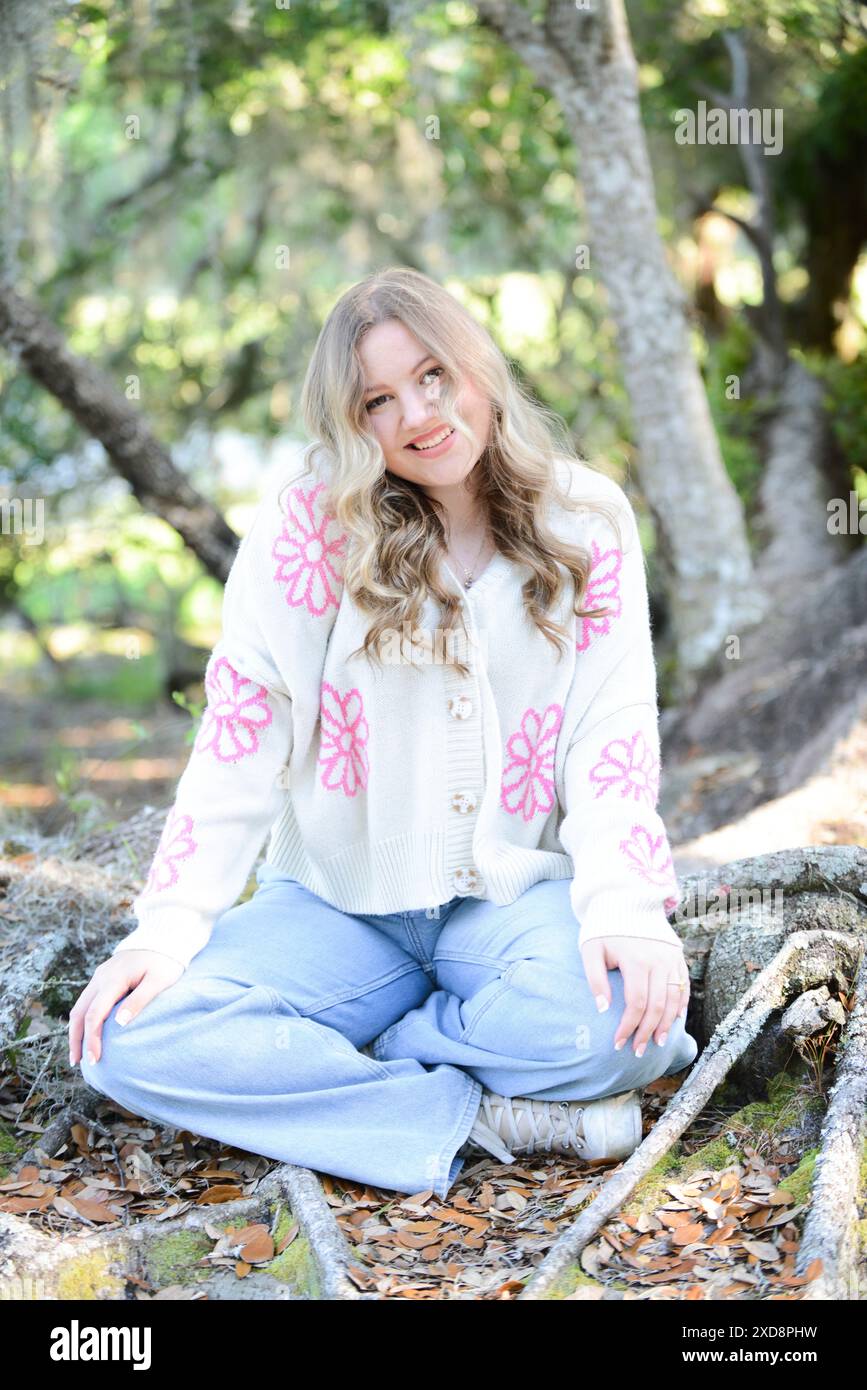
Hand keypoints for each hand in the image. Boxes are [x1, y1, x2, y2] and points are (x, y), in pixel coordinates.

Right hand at [68, 950, 184, 1068]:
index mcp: (113, 979)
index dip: (92, 1038)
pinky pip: (87, 1001)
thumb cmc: (165, 961)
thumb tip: (119, 1023)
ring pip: (80, 1006)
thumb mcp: (158, 981)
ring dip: (76, 1030)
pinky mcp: (102, 978)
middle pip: (79, 1012)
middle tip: (78, 1063)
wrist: (163, 938)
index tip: (95, 1059)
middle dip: (76, 1038)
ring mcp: (99, 977)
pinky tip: (87, 1032)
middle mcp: (100, 978)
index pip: (95, 1014)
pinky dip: (83, 1019)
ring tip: (79, 1053)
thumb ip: (139, 1000)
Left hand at [580, 936, 689, 1055]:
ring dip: (666, 1024)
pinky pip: (683, 986)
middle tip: (638, 1051)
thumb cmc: (604, 929)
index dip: (629, 1026)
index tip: (618, 1042)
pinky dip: (680, 1005)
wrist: (626, 900)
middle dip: (648, 1031)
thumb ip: (595, 979)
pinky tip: (673, 1021)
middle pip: (657, 1005)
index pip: (636, 1003)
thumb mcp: (591, 949)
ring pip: (674, 999)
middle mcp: (658, 960)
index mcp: (636, 960)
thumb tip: (604, 1009)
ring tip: (656, 1042)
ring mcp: (671, 959)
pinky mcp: (677, 957)